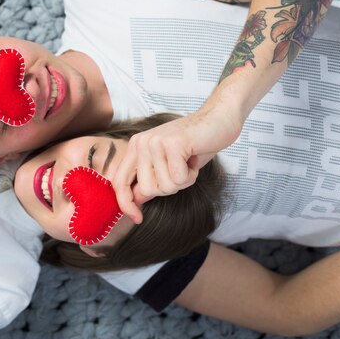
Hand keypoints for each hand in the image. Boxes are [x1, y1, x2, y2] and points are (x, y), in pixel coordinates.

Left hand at [113, 107, 240, 222]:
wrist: (219, 119)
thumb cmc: (195, 144)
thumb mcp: (167, 164)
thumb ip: (149, 179)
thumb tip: (135, 200)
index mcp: (135, 147)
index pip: (120, 182)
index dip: (126, 204)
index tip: (137, 219)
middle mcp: (141, 143)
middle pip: (147, 189)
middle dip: (169, 187)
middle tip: (181, 170)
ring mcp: (155, 142)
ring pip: (165, 186)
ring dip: (183, 180)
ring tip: (188, 162)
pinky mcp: (172, 143)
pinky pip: (180, 178)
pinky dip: (191, 175)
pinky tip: (194, 158)